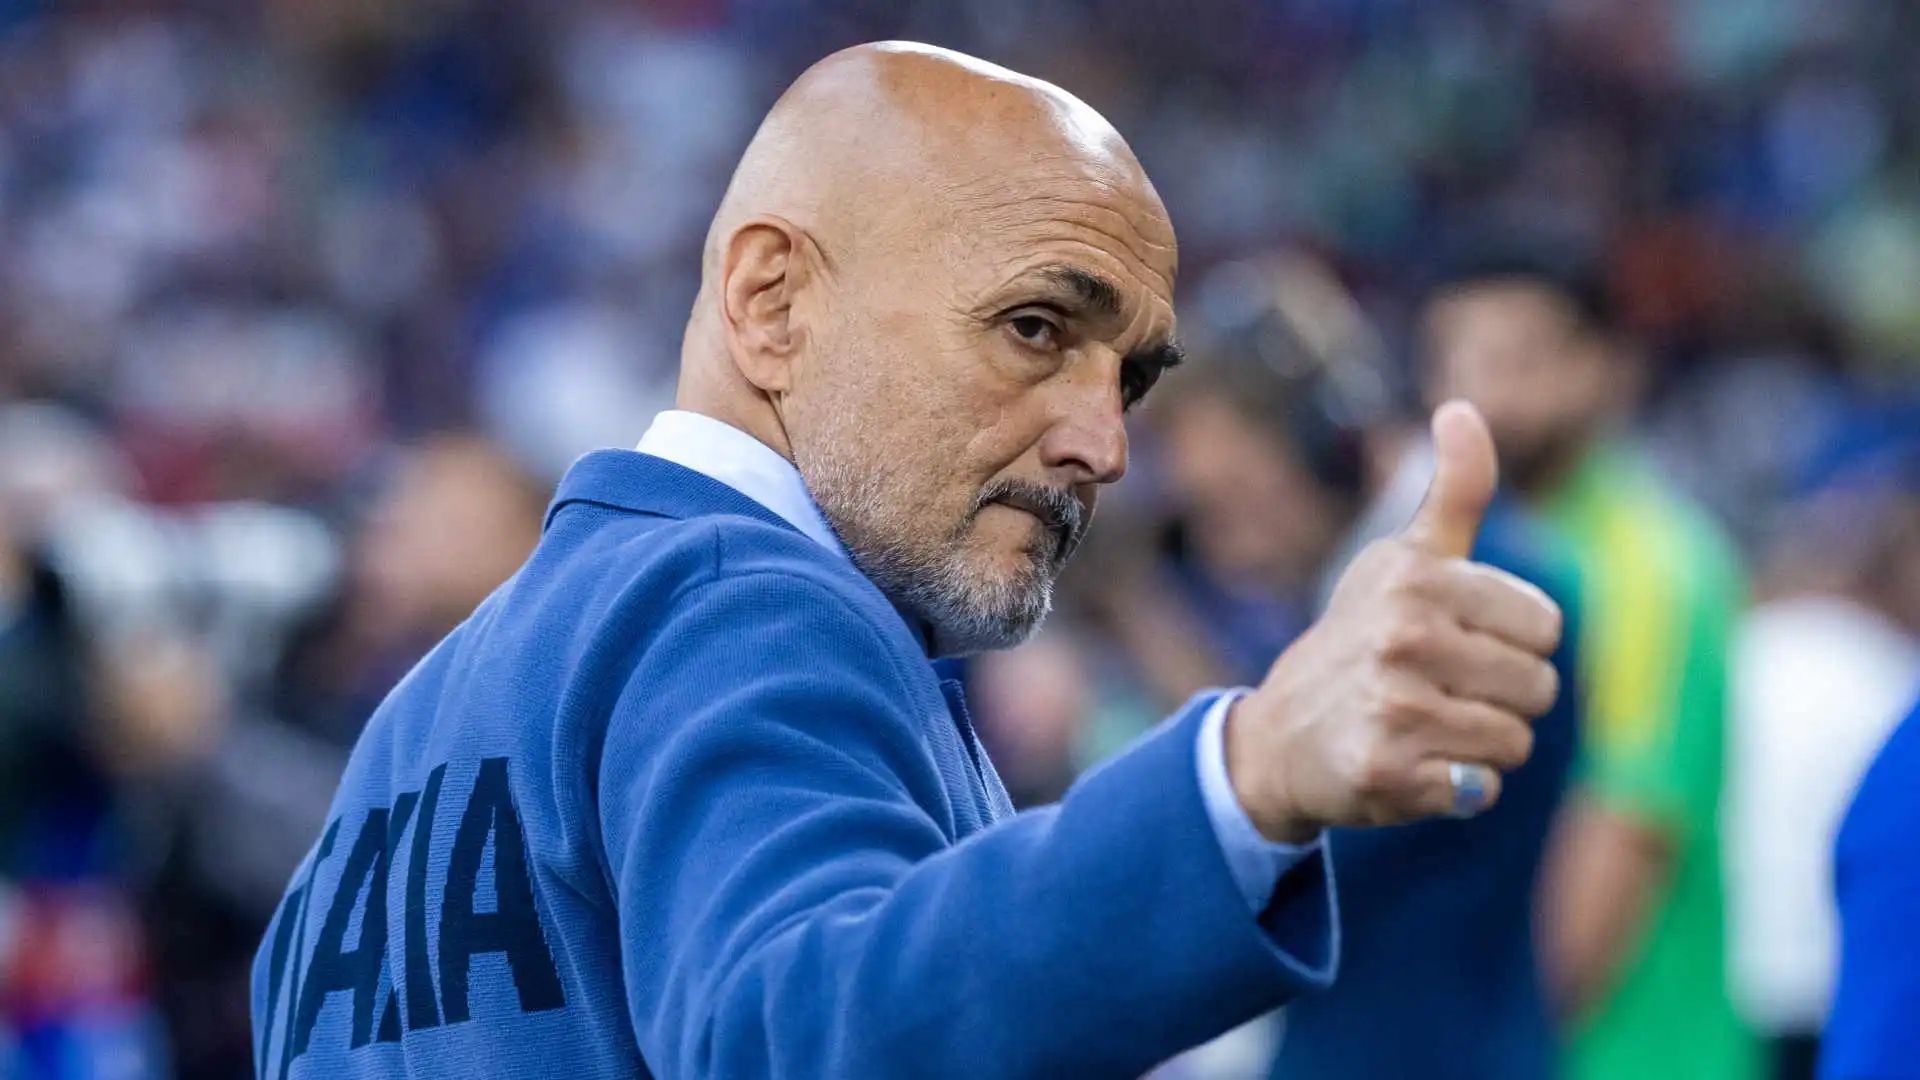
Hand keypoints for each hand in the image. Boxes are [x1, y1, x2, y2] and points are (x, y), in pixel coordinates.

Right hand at [1225, 401, 1562, 841]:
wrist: (1278, 739)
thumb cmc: (1358, 642)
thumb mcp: (1401, 562)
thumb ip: (1454, 493)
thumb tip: (1462, 408)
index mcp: (1415, 579)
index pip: (1544, 626)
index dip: (1511, 643)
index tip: (1454, 644)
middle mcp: (1401, 636)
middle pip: (1537, 688)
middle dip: (1498, 699)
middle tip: (1433, 693)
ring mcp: (1391, 705)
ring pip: (1514, 741)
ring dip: (1479, 746)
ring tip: (1422, 729)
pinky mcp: (1385, 770)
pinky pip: (1480, 789)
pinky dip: (1456, 789)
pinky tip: (1410, 768)